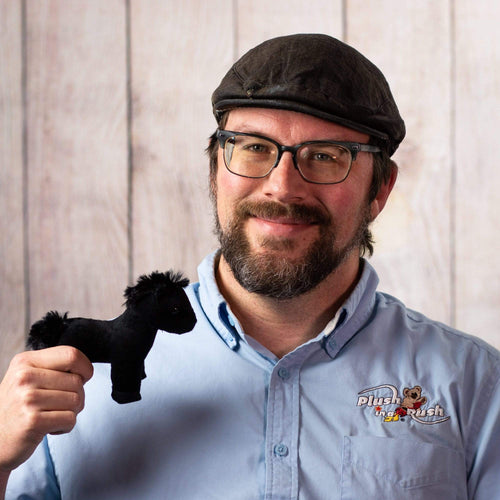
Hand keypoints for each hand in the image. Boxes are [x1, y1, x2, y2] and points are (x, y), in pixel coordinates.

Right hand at [0, 346, 92, 472]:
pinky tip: (49, 428)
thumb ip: (54, 367)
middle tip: (58, 406)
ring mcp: (27, 399)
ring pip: (76, 400)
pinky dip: (65, 426)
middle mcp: (24, 377)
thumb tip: (87, 370)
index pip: (71, 354)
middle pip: (77, 381)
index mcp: (26, 361)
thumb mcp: (29, 378)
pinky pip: (70, 419)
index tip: (82, 379)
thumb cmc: (19, 407)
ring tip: (51, 416)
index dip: (85, 368)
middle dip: (77, 396)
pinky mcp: (32, 421)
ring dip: (71, 412)